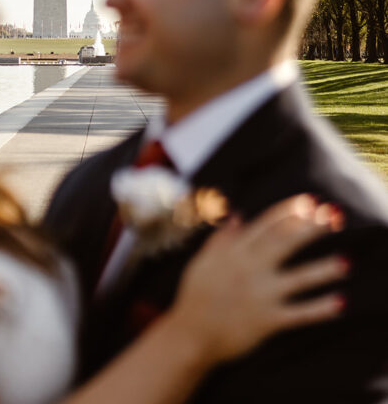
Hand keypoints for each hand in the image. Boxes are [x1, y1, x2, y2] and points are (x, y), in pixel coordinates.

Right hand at [171, 194, 346, 363]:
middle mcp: (250, 269)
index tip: (310, 201)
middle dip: (310, 229)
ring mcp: (260, 295)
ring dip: (323, 270)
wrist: (190, 335)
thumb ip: (222, 238)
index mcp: (235, 252)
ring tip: (346, 261)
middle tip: (332, 218)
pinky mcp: (267, 321)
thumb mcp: (204, 260)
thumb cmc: (195, 295)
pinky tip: (339, 302)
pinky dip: (320, 309)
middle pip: (285, 243)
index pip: (267, 225)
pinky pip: (299, 314)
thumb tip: (238, 214)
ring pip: (297, 279)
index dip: (290, 211)